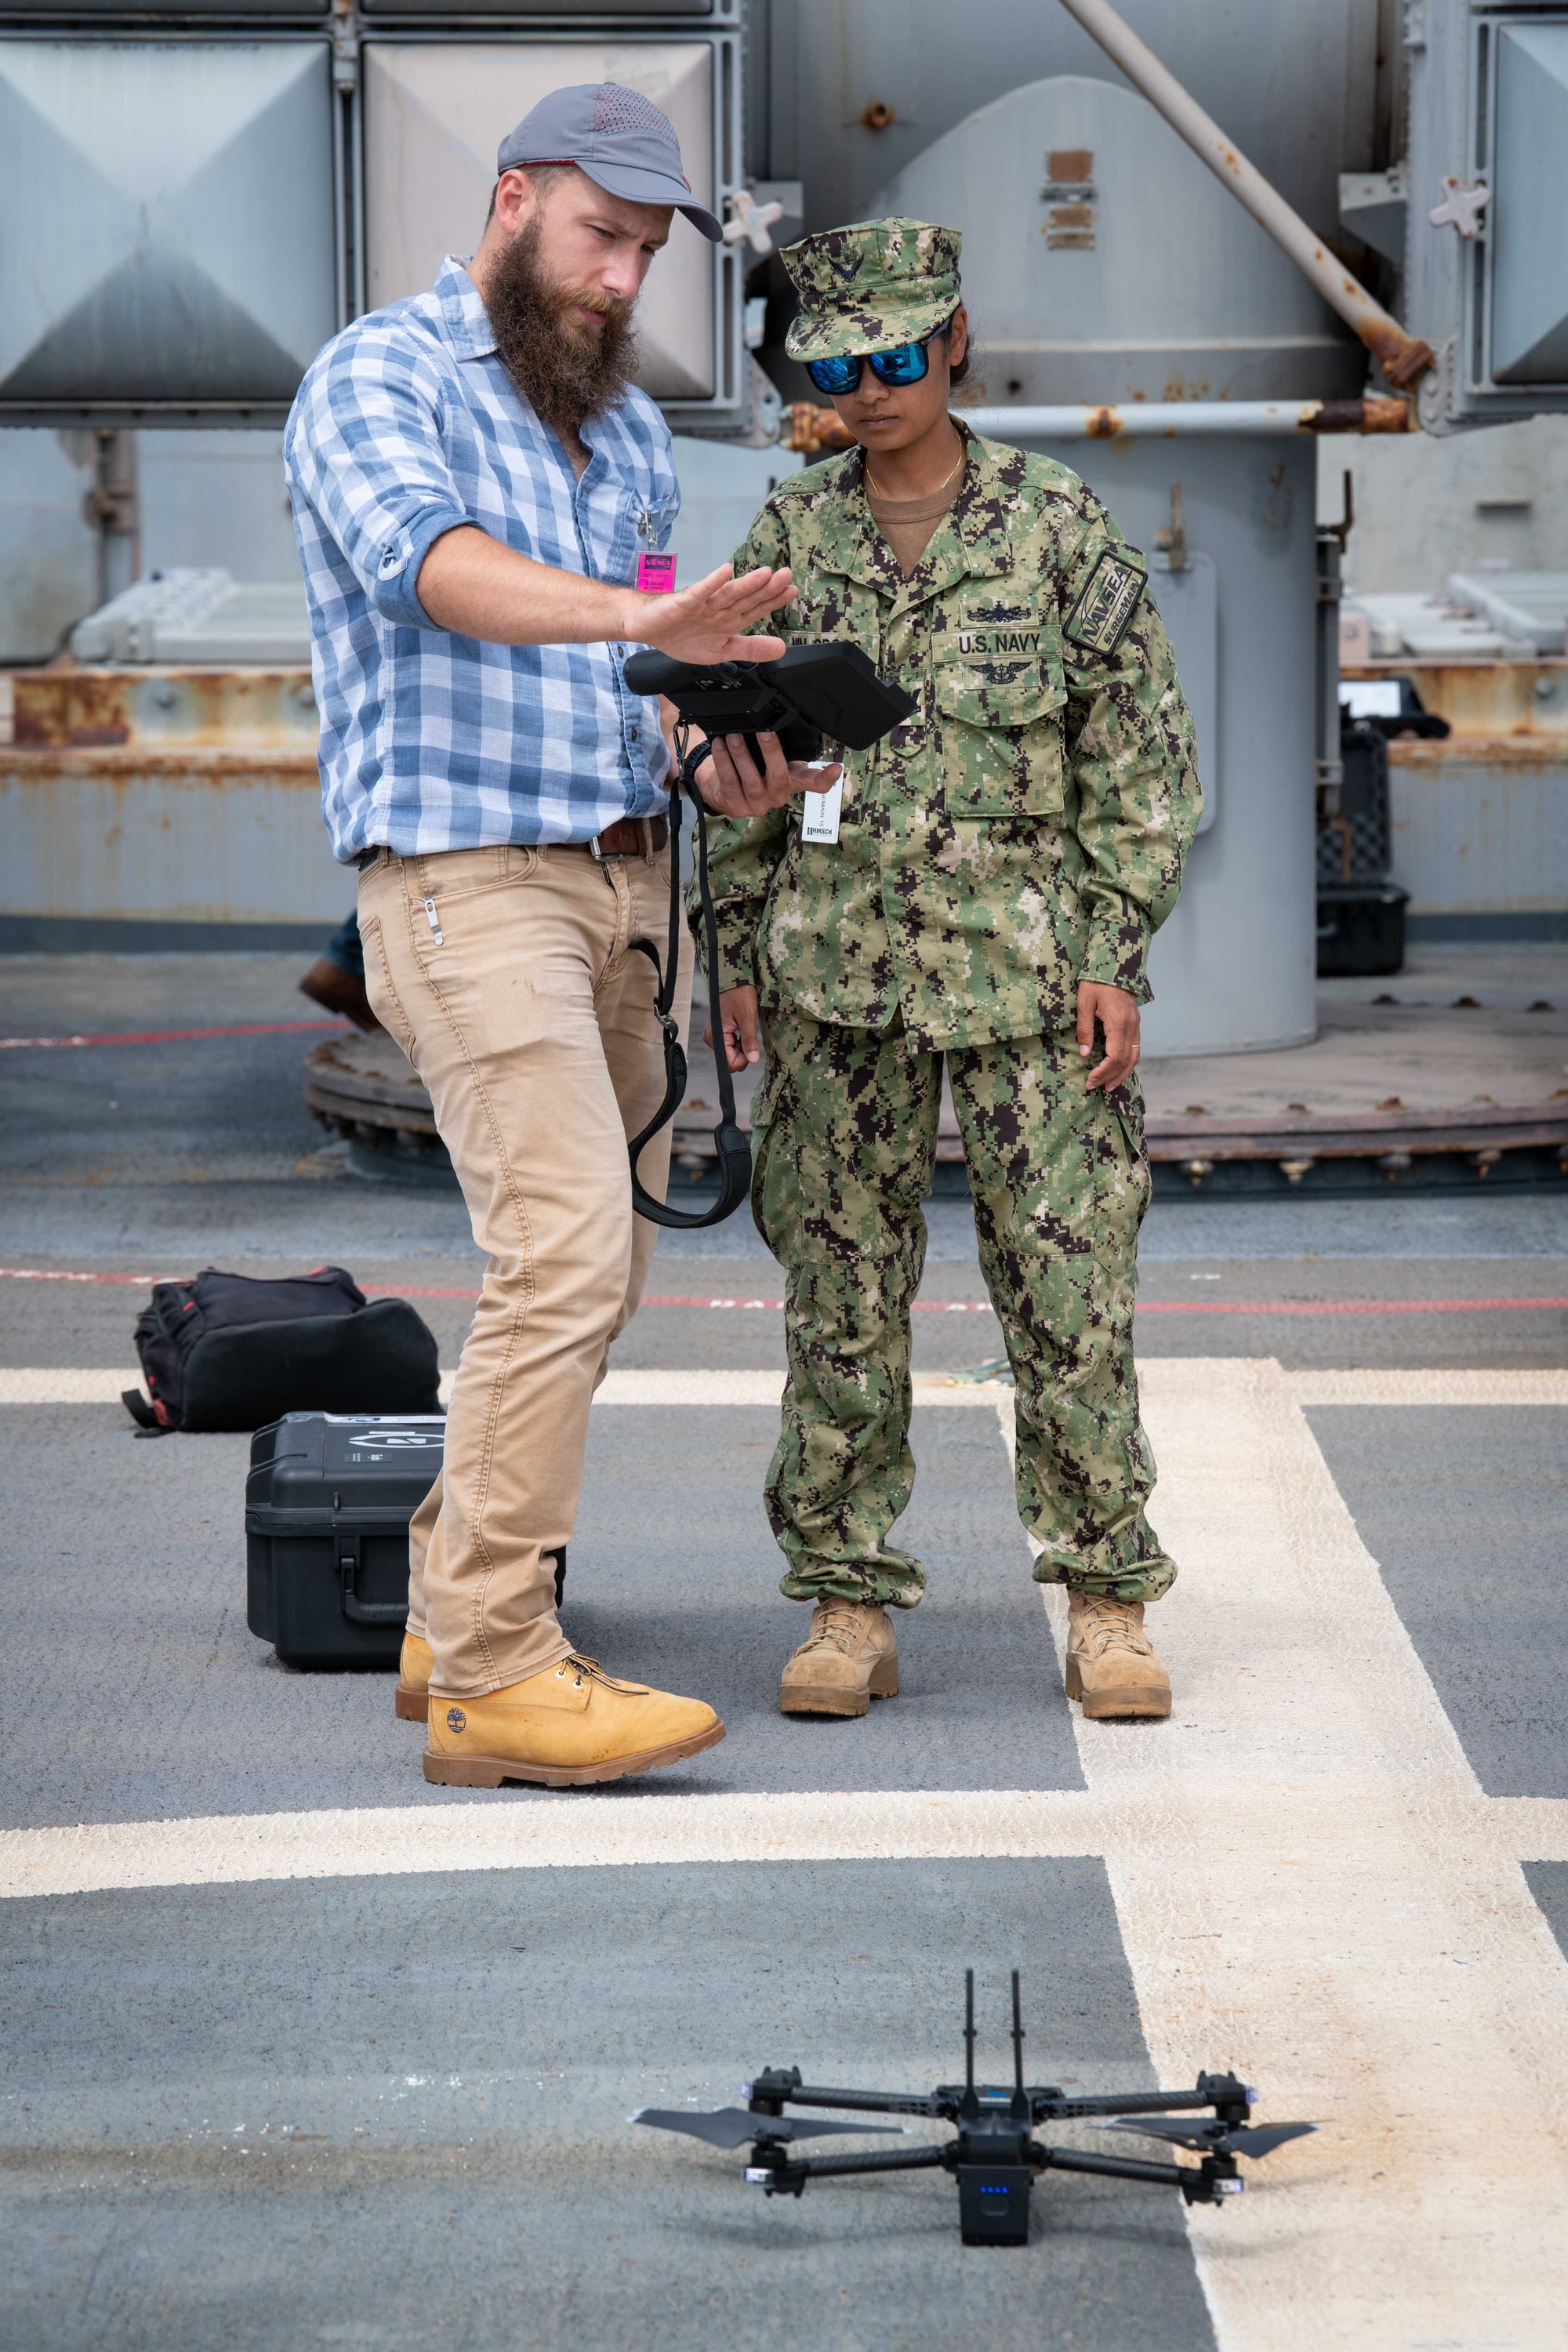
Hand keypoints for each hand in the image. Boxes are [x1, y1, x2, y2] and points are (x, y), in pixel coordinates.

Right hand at [634, 561, 796, 666]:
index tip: (792, 591)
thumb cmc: (680, 636)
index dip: (773, 601)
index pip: (755, 609)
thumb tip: (781, 649)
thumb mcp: (720, 651)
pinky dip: (711, 583)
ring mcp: (702, 605)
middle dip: (766, 589)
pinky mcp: (683, 603)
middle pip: (746, 598)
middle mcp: (718, 609)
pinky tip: (725, 572)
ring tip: (765, 574)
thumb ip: (750, 649)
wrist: (646, 628)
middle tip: (786, 576)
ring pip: (728, 594)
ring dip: (746, 584)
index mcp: (728, 620)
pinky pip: (699, 592)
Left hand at [694, 730, 843, 820]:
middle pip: (779, 775)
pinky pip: (730, 782)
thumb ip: (781, 748)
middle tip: (763, 730)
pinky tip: (720, 746)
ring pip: (751, 779)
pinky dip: (724, 762)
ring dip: (741, 755)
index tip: (836, 768)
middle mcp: (777, 796)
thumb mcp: (770, 760)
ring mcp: (757, 804)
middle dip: (771, 751)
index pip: (814, 783)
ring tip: (733, 736)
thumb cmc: (751, 770)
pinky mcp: (736, 807)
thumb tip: (781, 721)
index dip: (826, 778)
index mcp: (791, 782)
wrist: (721, 790)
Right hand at [703, 984, 761, 1071]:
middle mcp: (711, 1038)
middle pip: (730, 1060)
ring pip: (731, 1054)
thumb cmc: (739, 994)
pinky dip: (738, 1042)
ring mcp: (713, 1036)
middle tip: (748, 1034)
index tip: (752, 1047)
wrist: (733, 980)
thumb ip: (749, 1040)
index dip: (744, 1059)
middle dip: (743, 1053)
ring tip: (744, 1029)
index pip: (729, 1063)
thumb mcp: (747, 1017)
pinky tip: (741, 1029)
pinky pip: (729, 1046)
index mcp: (715, 1036)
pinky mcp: (718, 1033)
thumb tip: (753, 1060)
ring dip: (741, 1047)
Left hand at [1076, 981, 1139, 1091]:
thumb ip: (1085, 1029)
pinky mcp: (1135, 1022)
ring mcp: (1136, 1024)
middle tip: (1095, 1086)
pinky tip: (1118, 1068)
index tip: (1090, 1079)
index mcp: (1118, 1022)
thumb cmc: (1096, 982)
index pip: (1115, 1057)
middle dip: (1111, 1076)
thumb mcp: (1084, 1003)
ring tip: (1109, 1085)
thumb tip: (1084, 1053)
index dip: (1103, 1072)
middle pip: (1126, 1060)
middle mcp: (1131, 1026)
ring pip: (1135, 1056)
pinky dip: (1127, 1062)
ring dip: (1122, 1073)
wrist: (1114, 964)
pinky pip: (1136, 1047)